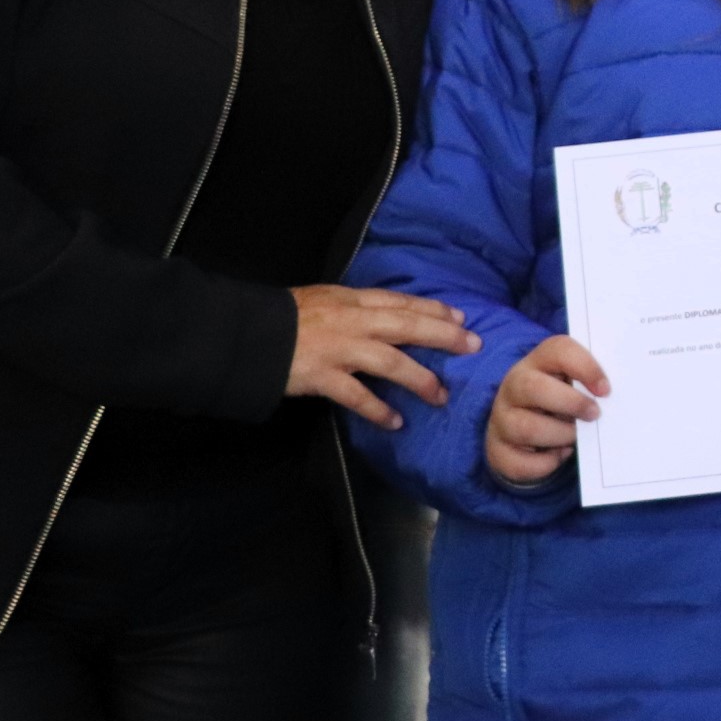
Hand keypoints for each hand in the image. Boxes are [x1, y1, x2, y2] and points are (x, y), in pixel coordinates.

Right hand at [288, 284, 480, 431]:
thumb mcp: (326, 299)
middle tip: (472, 346)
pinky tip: (395, 422)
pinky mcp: (323, 377)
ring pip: (389, 362)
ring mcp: (339, 349)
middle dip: (443, 335)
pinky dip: (378, 409)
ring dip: (419, 379)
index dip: (433, 309)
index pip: (402, 302)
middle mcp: (353, 322)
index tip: (460, 317)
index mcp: (353, 300)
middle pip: (407, 326)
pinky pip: (357, 396)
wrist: (248, 334)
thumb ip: (356, 307)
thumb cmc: (287, 316)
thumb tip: (388, 314)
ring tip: (440, 395)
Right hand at [485, 334, 611, 485]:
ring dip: (559, 436)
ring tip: (575, 437)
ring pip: (526, 428)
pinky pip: (519, 461)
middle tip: (594, 414)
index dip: (585, 367)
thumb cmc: (560, 402)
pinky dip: (546, 463)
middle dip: (571, 403)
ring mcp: (502, 418)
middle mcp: (514, 386)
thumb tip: (613, 397)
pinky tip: (559, 455)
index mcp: (538, 361)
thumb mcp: (573, 385)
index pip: (558, 350)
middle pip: (534, 387)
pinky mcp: (498, 450)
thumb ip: (590, 385)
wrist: (525, 432)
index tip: (606, 390)